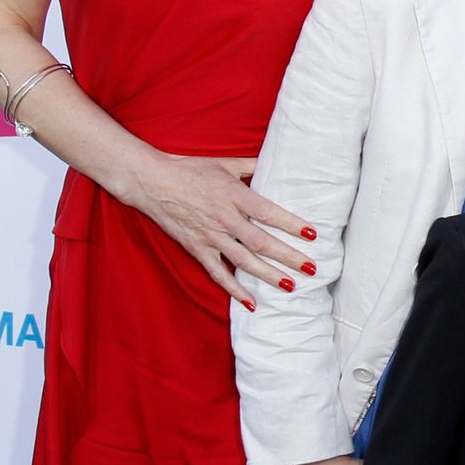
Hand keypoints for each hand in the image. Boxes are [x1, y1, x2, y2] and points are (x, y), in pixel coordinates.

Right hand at [125, 153, 315, 303]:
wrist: (153, 182)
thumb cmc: (190, 169)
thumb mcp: (225, 163)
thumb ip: (252, 167)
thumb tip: (276, 162)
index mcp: (234, 195)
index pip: (268, 213)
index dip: (290, 224)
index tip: (311, 234)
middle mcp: (224, 218)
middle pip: (261, 241)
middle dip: (288, 255)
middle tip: (311, 267)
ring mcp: (210, 236)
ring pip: (244, 260)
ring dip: (268, 274)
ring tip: (290, 285)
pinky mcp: (197, 249)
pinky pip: (218, 273)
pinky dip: (234, 289)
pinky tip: (251, 302)